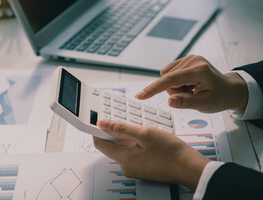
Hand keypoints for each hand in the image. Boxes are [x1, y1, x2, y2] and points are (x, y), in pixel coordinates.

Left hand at [93, 119, 209, 191]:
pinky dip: (135, 143)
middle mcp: (127, 167)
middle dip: (114, 131)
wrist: (189, 167)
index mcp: (124, 159)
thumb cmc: (171, 152)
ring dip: (126, 136)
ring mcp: (135, 168)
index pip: (100, 143)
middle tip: (124, 119)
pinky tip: (145, 136)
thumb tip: (103, 124)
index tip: (100, 119)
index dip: (97, 129)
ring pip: (123, 148)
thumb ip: (121, 128)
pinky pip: (132, 153)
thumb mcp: (144, 134)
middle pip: (111, 145)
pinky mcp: (143, 167)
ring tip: (139, 127)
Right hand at [135, 55, 247, 112]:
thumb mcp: (204, 105)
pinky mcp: (187, 59)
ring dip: (175, 87)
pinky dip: (176, 82)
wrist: (229, 89)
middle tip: (190, 95)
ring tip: (191, 90)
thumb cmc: (219, 98)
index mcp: (199, 70)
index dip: (153, 88)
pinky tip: (189, 84)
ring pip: (167, 75)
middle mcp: (194, 60)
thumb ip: (186, 102)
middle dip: (174, 91)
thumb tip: (170, 101)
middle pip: (167, 78)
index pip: (171, 79)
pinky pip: (170, 72)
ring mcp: (190, 58)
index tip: (140, 96)